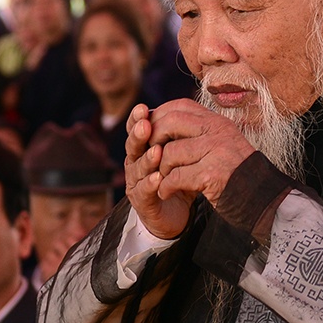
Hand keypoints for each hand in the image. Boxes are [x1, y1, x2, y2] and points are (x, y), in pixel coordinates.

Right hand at [123, 103, 192, 240]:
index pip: (136, 129)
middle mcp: (136, 163)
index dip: (137, 119)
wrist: (177, 215)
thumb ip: (179, 136)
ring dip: (147, 159)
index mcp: (143, 148)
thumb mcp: (180, 155)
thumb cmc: (178, 179)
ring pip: (137, 168)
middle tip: (145, 125)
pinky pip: (143, 191)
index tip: (143, 108)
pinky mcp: (142, 202)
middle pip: (133, 146)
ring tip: (156, 152)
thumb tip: (189, 108)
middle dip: (138, 135)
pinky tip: (157, 179)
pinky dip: (149, 184)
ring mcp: (136, 183)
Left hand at [148, 100, 259, 207]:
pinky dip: (165, 187)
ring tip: (161, 179)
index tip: (149, 130)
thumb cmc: (237, 175)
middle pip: (170, 123)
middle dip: (153, 139)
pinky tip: (165, 192)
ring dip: (160, 169)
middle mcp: (217, 131)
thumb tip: (166, 122)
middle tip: (150, 155)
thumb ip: (200, 133)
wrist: (263, 199)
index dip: (159, 115)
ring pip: (170, 153)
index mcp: (218, 122)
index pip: (181, 106)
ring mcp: (216, 151)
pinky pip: (175, 177)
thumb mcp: (222, 144)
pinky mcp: (211, 174)